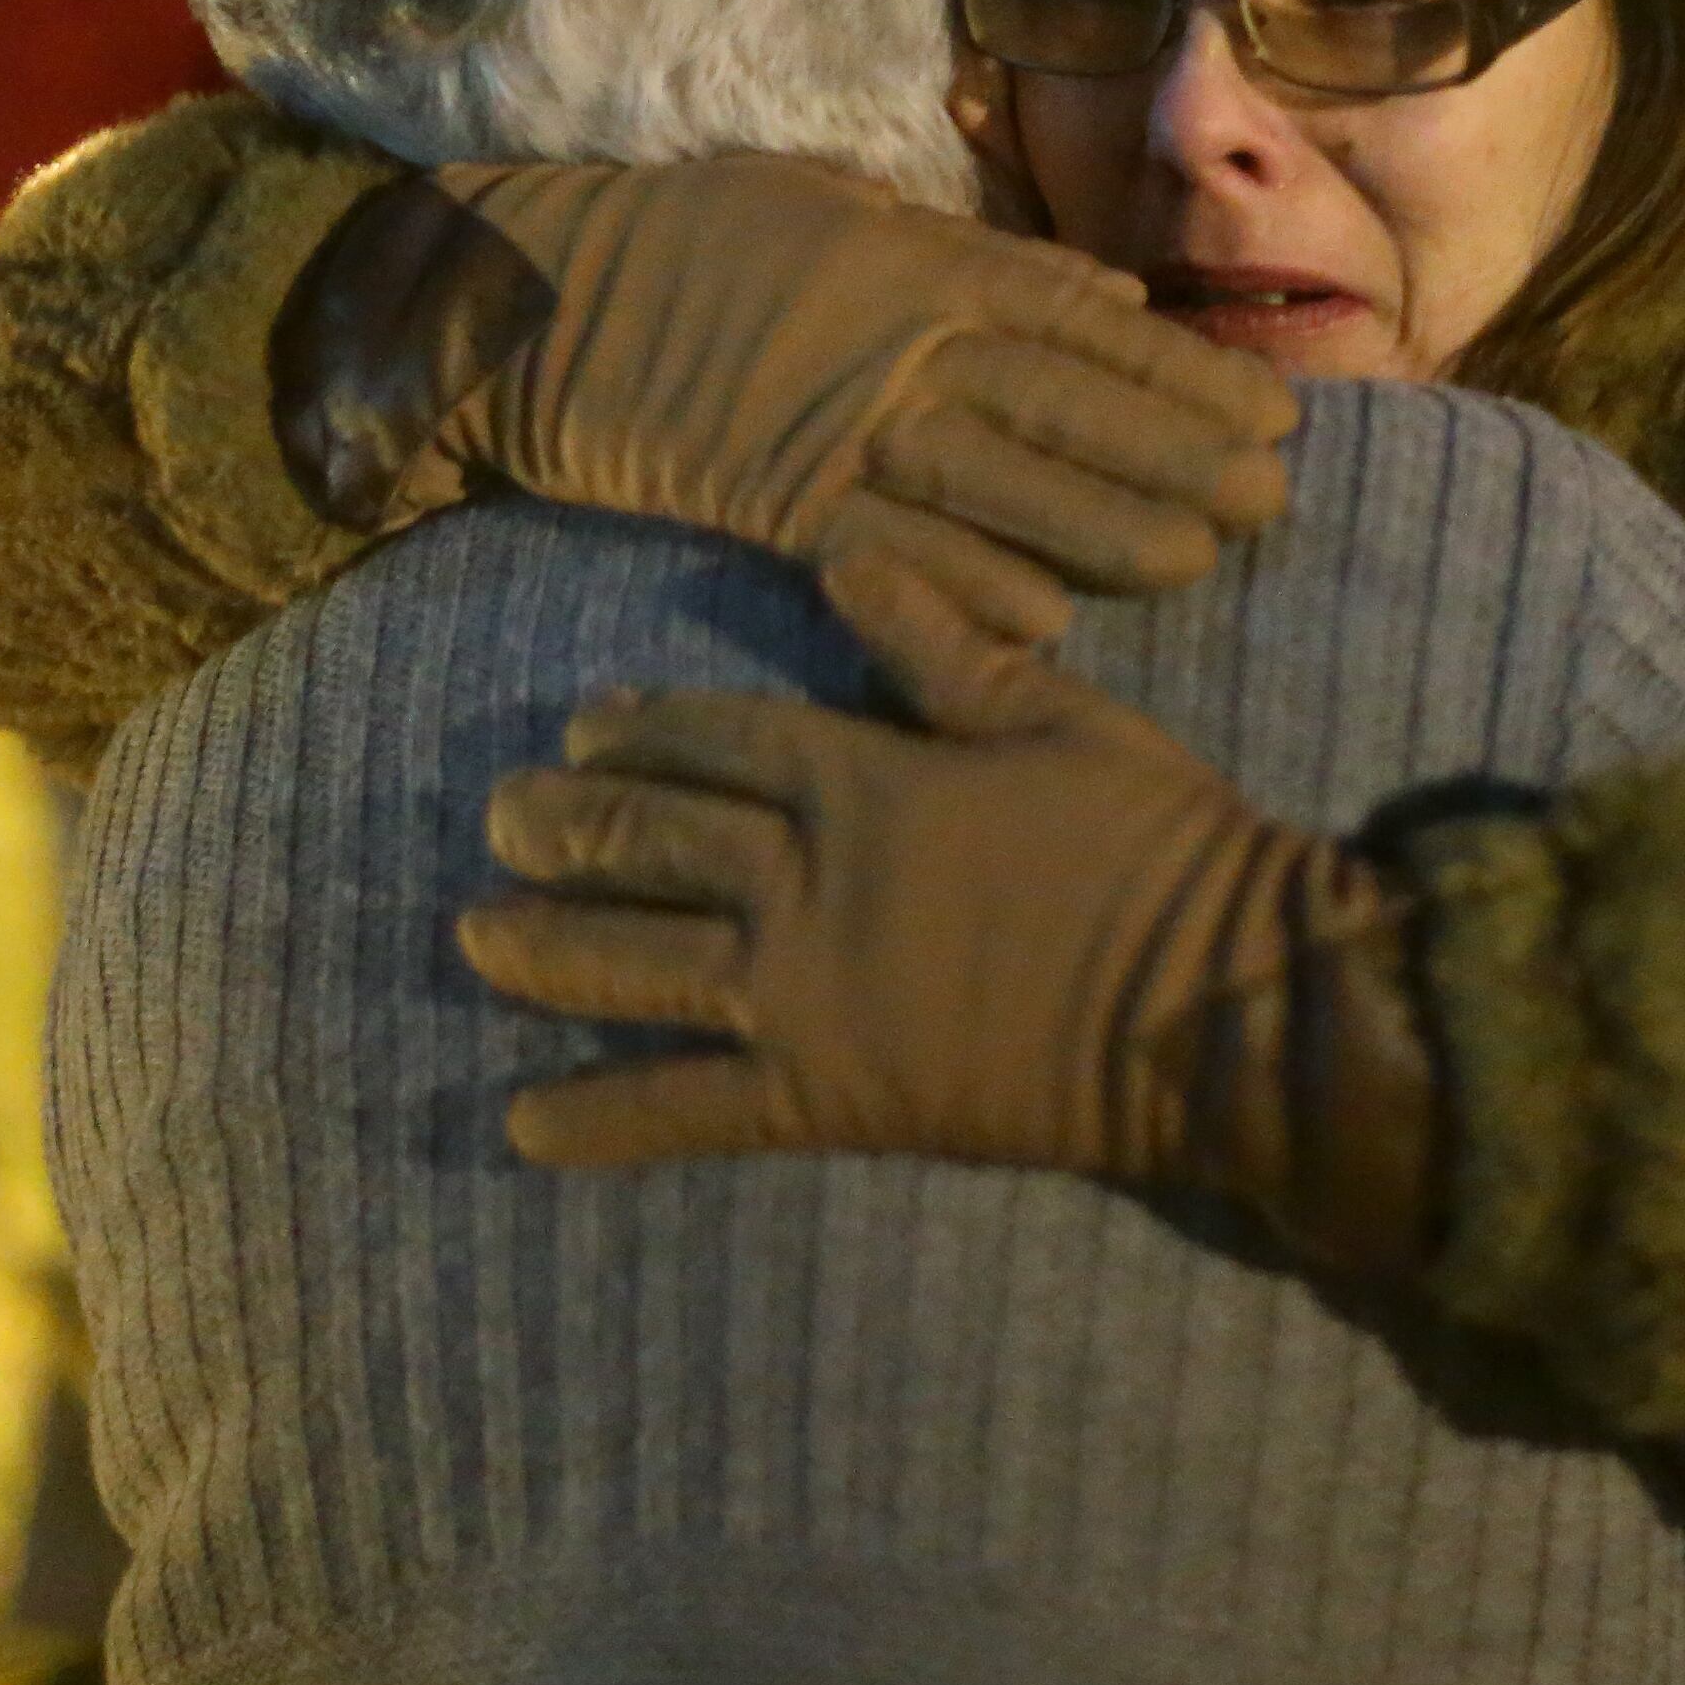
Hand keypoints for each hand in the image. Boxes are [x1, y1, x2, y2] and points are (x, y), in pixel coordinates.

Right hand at [280, 158, 1298, 711]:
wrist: (542, 299)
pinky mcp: (780, 502)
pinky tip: (1052, 623)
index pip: (1090, 326)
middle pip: (1071, 410)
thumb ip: (988, 257)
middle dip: (1182, 459)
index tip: (1274, 413)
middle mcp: (902, 345)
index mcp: (927, 265)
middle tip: (1272, 500)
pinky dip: (972, 590)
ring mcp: (841, 426)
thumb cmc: (704, 240)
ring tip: (1199, 561)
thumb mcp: (850, 208)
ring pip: (1003, 488)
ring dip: (1108, 531)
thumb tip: (1111, 296)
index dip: (1191, 377)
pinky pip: (895, 556)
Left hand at [466, 667, 1440, 1270]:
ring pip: (638, 964)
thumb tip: (844, 561)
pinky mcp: (825, 1098)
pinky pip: (685, 1108)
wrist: (1208, 1004)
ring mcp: (805, 995)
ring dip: (548, 947)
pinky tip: (520, 1123)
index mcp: (867, 779)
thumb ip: (944, 648)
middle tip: (502, 818)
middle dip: (570, 824)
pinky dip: (598, 1117)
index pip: (724, 739)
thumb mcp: (1062, 716)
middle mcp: (807, 882)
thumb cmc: (1158, 844)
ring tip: (476, 934)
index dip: (646, 728)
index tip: (582, 724)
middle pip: (655, 841)